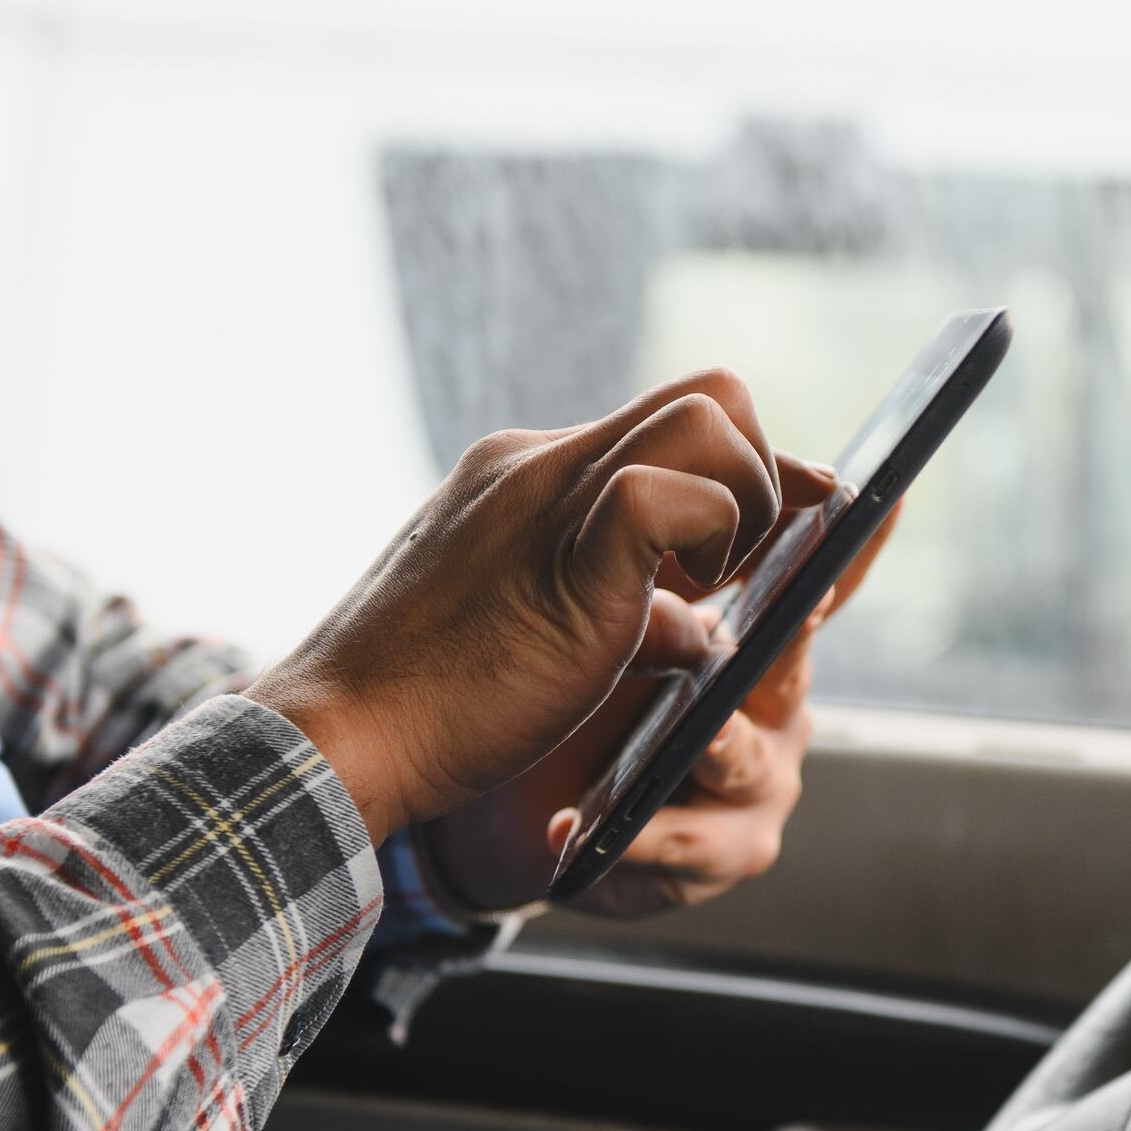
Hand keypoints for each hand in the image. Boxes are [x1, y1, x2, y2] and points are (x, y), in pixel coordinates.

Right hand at [246, 369, 799, 843]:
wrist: (339, 737)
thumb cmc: (431, 704)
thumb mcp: (538, 632)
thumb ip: (616, 609)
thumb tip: (695, 629)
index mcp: (530, 474)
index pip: (670, 420)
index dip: (749, 464)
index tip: (792, 512)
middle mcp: (543, 462)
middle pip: (710, 392)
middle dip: (766, 470)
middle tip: (754, 559)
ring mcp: (552, 496)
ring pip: (710, 414)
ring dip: (749, 500)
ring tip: (715, 584)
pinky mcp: (566, 553)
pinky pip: (664, 493)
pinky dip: (709, 538)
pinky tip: (685, 609)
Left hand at [419, 500, 898, 916]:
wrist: (503, 791)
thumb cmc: (570, 683)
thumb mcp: (604, 602)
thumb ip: (658, 552)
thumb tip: (687, 483)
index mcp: (758, 632)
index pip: (813, 575)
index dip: (850, 538)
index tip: (883, 490)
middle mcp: (770, 702)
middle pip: (790, 659)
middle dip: (793, 630)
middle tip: (795, 602)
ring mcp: (749, 779)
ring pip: (745, 758)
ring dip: (721, 742)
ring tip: (698, 731)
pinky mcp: (707, 852)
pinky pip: (683, 841)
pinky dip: (632, 836)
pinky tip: (568, 827)